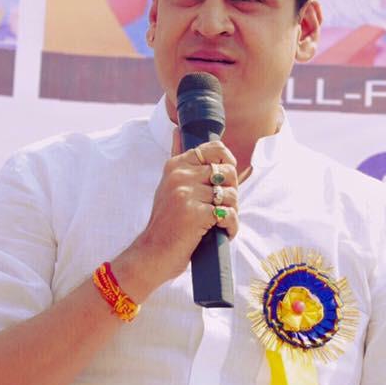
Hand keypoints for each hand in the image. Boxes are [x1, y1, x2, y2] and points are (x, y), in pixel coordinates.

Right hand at [120, 130, 239, 292]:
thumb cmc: (165, 223)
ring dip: (232, 213)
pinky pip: (229, 214)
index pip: (215, 148)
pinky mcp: (195, 214)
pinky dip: (231, 227)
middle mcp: (180, 176)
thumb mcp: (167, 186)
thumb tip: (177, 130)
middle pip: (228, 172)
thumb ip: (176, 158)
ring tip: (220, 223)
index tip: (225, 181)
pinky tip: (222, 234)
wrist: (152, 254)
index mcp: (176, 166)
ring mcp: (186, 194)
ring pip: (231, 195)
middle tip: (222, 208)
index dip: (228, 162)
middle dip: (232, 192)